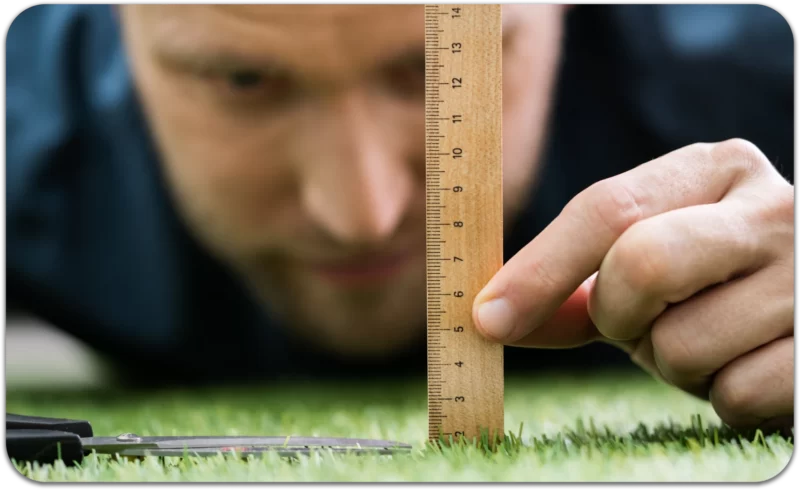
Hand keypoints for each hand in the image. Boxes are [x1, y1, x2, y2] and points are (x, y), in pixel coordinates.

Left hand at [473, 139, 793, 431]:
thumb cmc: (713, 288)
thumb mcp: (646, 269)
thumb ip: (571, 287)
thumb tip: (490, 316)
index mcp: (714, 169)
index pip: (606, 208)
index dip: (538, 269)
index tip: (488, 317)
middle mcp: (771, 206)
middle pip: (641, 264)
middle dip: (618, 315)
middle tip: (636, 324)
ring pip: (684, 344)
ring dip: (674, 364)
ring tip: (707, 341)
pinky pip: (737, 393)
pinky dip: (722, 397)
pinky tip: (746, 366)